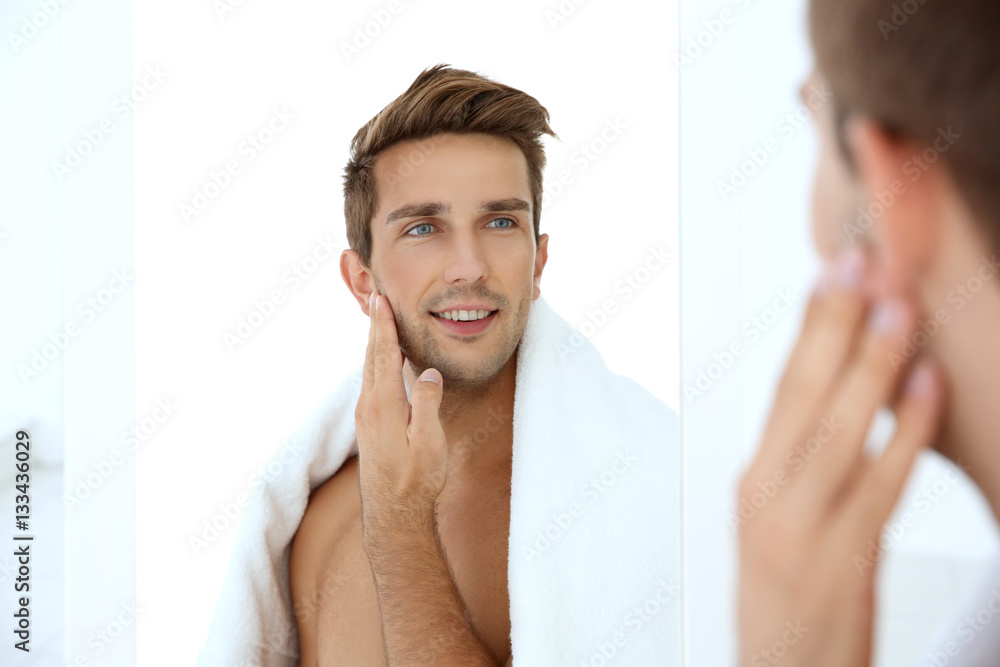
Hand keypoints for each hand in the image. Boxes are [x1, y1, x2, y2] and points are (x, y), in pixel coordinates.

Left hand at [355, 290, 448, 544]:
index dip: (383, 326)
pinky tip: (381, 362)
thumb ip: (428, 404)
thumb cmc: (416, 480)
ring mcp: (366, 416)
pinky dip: (376, 363)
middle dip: (375, 326)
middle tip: (375, 298)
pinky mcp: (369, 426)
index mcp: (384, 404)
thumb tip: (428, 373)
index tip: (380, 301)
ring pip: (369, 369)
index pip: (384, 355)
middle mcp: (369, 406)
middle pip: (372, 356)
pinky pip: (371, 382)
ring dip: (374, 343)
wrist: (393, 514)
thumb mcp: (429, 442)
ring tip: (378, 322)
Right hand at [736, 246, 945, 666]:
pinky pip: (880, 486)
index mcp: (753, 481)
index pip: (781, 388)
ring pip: (837, 432)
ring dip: (871, 366)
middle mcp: (767, 496)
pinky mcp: (841, 562)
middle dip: (832, 324)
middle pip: (800, 396)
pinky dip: (904, 433)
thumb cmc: (787, 598)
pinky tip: (927, 389)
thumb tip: (839, 397)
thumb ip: (801, 464)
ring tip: (897, 309)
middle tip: (859, 262)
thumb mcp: (779, 523)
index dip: (808, 326)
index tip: (830, 271)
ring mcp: (800, 529)